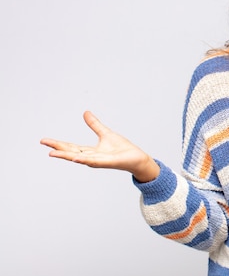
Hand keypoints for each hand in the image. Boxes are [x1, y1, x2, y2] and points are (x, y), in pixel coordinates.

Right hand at [40, 111, 159, 182]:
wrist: (137, 158)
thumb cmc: (122, 148)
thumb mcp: (105, 133)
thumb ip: (94, 125)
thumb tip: (85, 112)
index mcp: (90, 151)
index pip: (71, 147)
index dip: (58, 144)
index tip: (44, 140)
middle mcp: (91, 157)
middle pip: (71, 152)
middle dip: (58, 149)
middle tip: (44, 144)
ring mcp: (99, 161)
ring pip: (79, 158)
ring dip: (66, 156)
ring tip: (53, 153)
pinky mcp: (108, 162)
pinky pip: (94, 161)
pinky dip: (84, 160)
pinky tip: (76, 158)